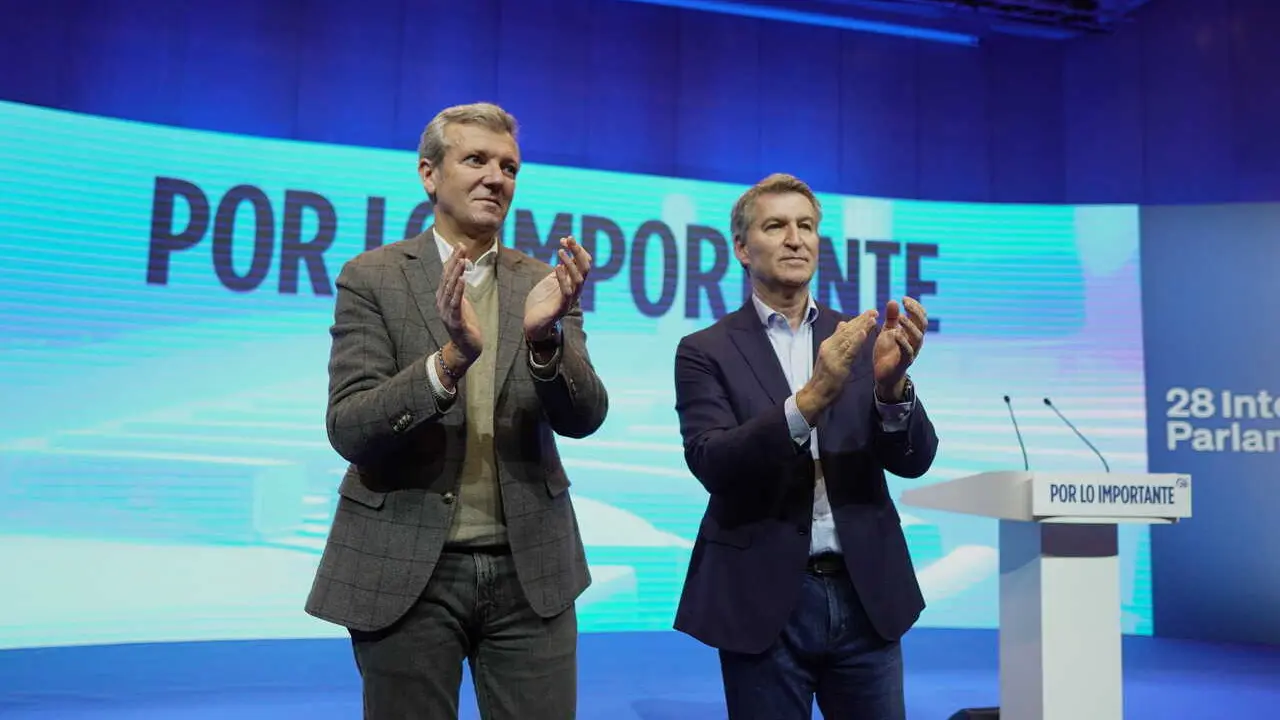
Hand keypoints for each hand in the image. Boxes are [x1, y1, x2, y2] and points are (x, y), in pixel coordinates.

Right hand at [435, 248, 482, 364]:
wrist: (465, 348)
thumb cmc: (465, 324)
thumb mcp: (462, 303)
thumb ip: (459, 289)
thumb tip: (461, 273)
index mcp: (443, 297)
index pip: (447, 274)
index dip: (453, 259)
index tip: (459, 245)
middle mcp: (442, 302)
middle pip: (447, 278)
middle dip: (454, 261)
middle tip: (461, 246)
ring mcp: (447, 312)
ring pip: (450, 288)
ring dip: (456, 273)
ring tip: (462, 259)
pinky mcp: (455, 320)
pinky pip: (456, 303)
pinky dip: (458, 290)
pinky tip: (462, 279)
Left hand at [524, 236, 591, 340]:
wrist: (533, 324)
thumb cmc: (541, 303)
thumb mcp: (550, 282)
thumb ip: (559, 271)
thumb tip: (565, 255)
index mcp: (573, 282)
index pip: (584, 263)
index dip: (577, 249)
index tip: (566, 239)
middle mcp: (575, 290)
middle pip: (585, 268)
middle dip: (578, 252)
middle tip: (568, 239)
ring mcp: (569, 299)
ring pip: (579, 279)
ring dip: (570, 263)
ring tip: (560, 251)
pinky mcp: (560, 308)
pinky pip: (567, 292)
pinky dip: (563, 278)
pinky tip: (556, 267)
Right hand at [796, 308, 878, 422]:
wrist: (816, 393)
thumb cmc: (824, 376)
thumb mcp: (829, 355)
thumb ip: (836, 340)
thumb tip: (842, 323)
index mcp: (828, 344)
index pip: (844, 328)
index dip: (857, 319)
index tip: (870, 312)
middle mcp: (829, 346)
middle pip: (848, 330)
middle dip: (862, 320)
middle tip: (875, 311)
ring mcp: (833, 355)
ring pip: (849, 338)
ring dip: (861, 327)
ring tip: (872, 318)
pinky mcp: (837, 365)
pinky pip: (849, 351)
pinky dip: (856, 341)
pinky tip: (863, 333)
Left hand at [873, 297, 927, 399]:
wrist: (883, 374)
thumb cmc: (888, 351)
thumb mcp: (888, 331)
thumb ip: (891, 318)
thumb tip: (893, 301)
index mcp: (912, 332)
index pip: (920, 316)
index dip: (915, 306)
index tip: (904, 298)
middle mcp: (915, 341)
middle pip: (922, 324)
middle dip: (915, 312)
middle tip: (905, 303)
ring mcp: (911, 351)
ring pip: (917, 337)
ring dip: (909, 325)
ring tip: (900, 317)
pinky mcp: (904, 362)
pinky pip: (907, 352)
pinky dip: (903, 342)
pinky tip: (896, 334)